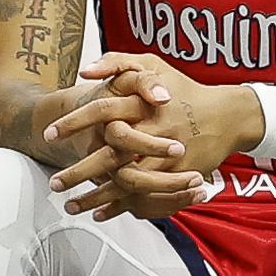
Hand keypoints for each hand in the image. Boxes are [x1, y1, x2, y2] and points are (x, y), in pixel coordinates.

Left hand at [43, 51, 253, 219]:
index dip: (74, 123)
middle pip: (110, 157)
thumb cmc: (184, 89)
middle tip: (54, 183)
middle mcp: (154, 132)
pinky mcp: (175, 177)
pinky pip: (145, 197)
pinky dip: (121, 207)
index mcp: (144, 104)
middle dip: (80, 173)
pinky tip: (99, 212)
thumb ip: (118, 62)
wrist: (227, 116)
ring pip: (124, 183)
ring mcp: (166, 158)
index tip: (49, 135)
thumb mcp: (154, 64)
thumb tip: (85, 72)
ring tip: (70, 205)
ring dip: (95, 197)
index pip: (102, 112)